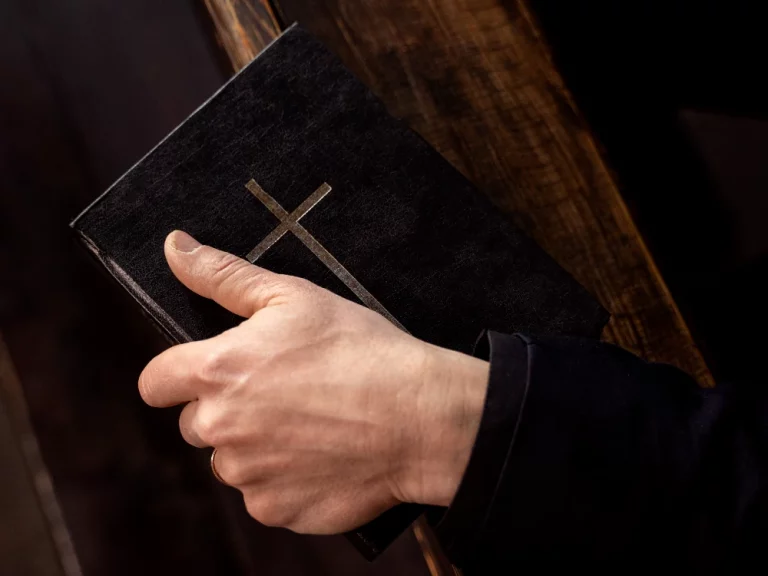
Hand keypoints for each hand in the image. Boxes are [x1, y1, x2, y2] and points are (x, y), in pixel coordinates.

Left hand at [138, 231, 488, 533]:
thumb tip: (174, 246)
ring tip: (309, 424)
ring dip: (255, 446)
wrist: (419, 415)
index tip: (210, 373)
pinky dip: (285, 479)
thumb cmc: (360, 349)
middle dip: (225, 409)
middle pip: (195, 423)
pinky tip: (323, 454)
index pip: (155, 383)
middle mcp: (221, 428)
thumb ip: (223, 275)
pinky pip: (264, 494)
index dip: (176, 375)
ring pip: (231, 460)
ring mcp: (248, 475)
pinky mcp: (276, 509)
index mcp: (217, 371)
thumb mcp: (293, 296)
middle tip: (282, 393)